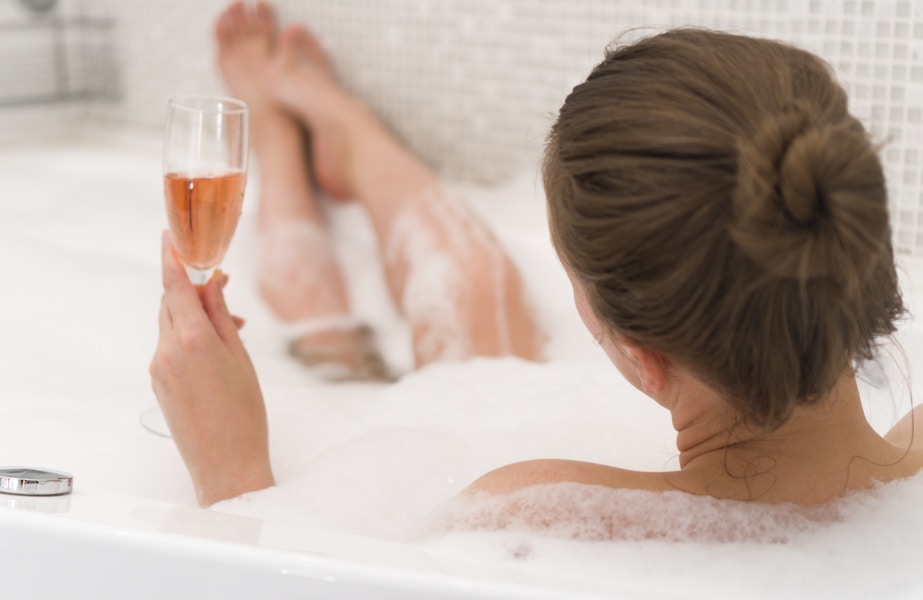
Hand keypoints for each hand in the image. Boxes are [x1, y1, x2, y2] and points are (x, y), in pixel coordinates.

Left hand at [149, 232, 274, 505]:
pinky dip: (189, 341)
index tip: (169, 237)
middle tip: (224, 291)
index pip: (174, 287)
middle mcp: (166, 351)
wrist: (226, 465)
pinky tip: (215, 356)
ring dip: (194, 318)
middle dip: (194, 292)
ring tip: (231, 331)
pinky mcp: (158, 384)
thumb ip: (220, 316)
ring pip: (171, 326)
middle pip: (171, 304)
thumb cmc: (244, 414)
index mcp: (191, 340)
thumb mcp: (240, 357)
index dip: (172, 258)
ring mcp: (158, 369)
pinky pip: (170, 349)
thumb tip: (210, 283)